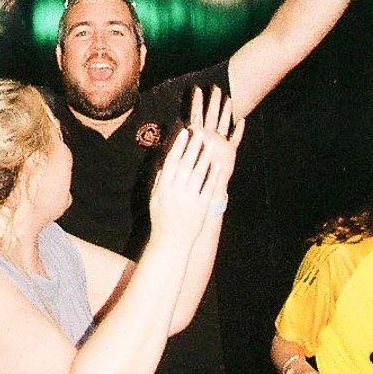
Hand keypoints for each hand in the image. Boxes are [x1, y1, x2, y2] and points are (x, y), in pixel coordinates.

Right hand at [146, 97, 240, 245]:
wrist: (171, 242)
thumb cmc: (161, 219)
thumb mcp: (154, 199)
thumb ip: (159, 180)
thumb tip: (164, 163)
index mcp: (163, 187)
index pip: (172, 161)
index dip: (178, 145)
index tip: (184, 132)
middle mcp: (176, 191)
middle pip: (186, 164)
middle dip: (192, 146)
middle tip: (199, 131)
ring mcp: (190, 199)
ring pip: (198, 174)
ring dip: (204, 157)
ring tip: (210, 143)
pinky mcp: (201, 207)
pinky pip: (208, 188)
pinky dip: (213, 176)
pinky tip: (218, 165)